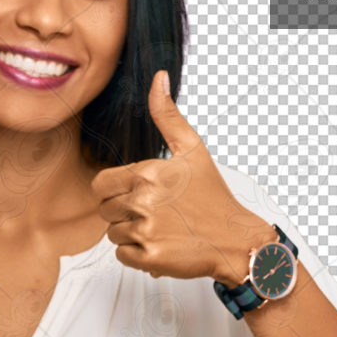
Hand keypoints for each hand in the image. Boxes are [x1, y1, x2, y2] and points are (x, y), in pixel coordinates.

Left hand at [91, 71, 276, 284]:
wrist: (235, 239)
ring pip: (112, 234)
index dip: (112, 190)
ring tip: (159, 228)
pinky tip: (160, 244)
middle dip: (122, 212)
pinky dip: (136, 254)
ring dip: (130, 233)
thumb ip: (168, 115)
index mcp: (147, 173)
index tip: (131, 193)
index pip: (101, 184)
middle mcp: (143, 201)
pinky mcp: (149, 257)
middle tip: (152, 212)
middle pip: (104, 210)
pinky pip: (122, 255)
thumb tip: (158, 78)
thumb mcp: (193, 149)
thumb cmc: (214, 196)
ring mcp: (146, 230)